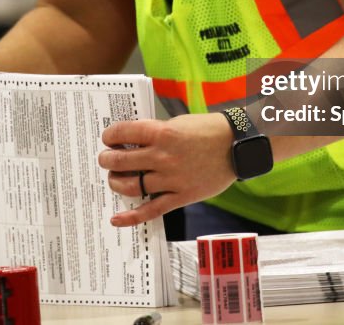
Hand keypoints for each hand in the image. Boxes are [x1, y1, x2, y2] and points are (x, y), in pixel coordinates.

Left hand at [98, 113, 235, 226]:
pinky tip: (117, 219)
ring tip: (114, 178)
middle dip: (107, 160)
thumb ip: (155, 133)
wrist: (237, 145)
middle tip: (105, 159)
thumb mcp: (178, 123)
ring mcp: (172, 178)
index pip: (124, 133)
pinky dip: (132, 217)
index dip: (110, 135)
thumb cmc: (208, 131)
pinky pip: (151, 209)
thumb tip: (131, 142)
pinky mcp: (181, 196)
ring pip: (131, 186)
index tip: (108, 138)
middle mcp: (164, 156)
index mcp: (162, 132)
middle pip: (121, 161)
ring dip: (116, 182)